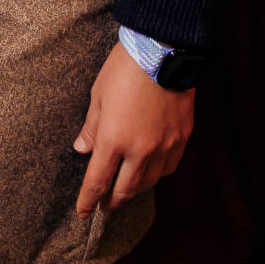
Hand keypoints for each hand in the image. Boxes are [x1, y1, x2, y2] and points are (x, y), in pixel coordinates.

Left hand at [72, 40, 194, 217]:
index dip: (88, 201)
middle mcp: (140, 150)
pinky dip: (157, 174)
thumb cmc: (125, 68)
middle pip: (125, 190)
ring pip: (149, 182)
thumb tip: (82, 149)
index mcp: (114, 139)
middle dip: (111, 201)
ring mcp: (164, 145)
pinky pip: (169, 167)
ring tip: (125, 189)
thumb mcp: (99, 95)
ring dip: (134, 189)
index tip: (83, 213)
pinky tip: (151, 171)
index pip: (98, 181)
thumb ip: (92, 128)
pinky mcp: (182, 137)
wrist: (164, 50)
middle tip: (104, 205)